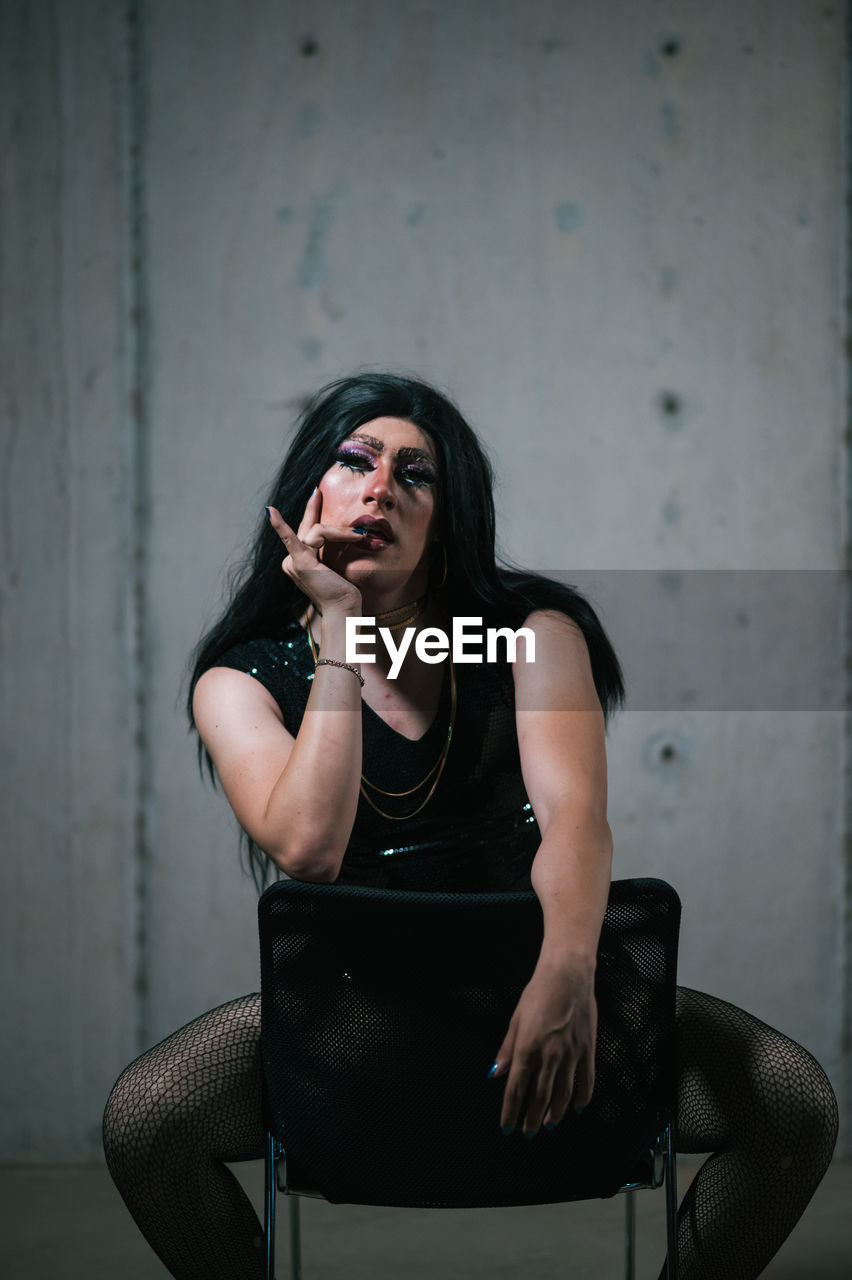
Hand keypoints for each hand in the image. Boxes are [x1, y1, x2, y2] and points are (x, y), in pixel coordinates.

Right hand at [267, 490, 364, 616]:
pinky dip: (281, 526)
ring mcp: (293, 561)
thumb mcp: (338, 564)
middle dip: (315, 510)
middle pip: (310, 528)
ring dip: (340, 532)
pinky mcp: (300, 562)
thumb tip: (350, 531)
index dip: (312, 515)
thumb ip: (334, 548)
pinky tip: (271, 512)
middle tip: (318, 491)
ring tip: (360, 536)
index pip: (307, 533)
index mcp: (299, 562)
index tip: (317, 498)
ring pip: (318, 531)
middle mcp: (292, 561)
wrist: (344, 610)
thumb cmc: (345, 592)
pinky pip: (292, 539)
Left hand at [490, 959, 596, 1136]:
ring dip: (555, 1113)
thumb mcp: (516, 1019)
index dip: (511, 1111)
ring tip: (548, 1124)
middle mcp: (549, 1057)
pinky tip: (577, 1108)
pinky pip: (586, 1081)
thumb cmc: (537, 993)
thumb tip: (496, 1073)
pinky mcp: (588, 1050)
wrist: (568, 976)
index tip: (507, 1128)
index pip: (516, 1089)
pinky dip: (582, 1098)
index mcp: (527, 1049)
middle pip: (539, 1097)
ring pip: (563, 1094)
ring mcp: (571, 1055)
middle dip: (532, 1118)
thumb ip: (507, 1049)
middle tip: (528, 1133)